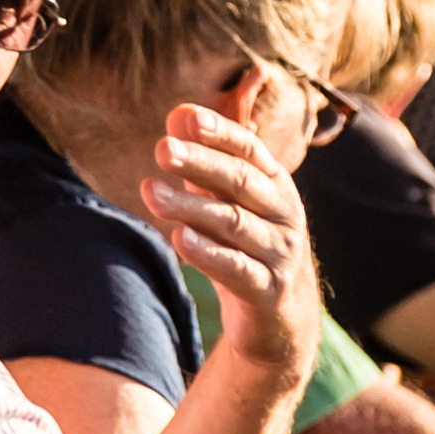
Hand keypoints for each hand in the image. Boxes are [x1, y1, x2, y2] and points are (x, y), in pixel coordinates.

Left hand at [149, 106, 313, 377]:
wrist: (282, 320)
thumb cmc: (247, 248)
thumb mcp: (229, 204)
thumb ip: (204, 165)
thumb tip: (177, 113)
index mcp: (276, 186)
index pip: (249, 150)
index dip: (219, 132)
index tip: (184, 116)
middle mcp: (284, 214)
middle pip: (241, 181)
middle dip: (201, 162)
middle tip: (161, 148)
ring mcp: (280, 253)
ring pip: (235, 223)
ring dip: (191, 206)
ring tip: (150, 192)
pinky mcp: (269, 290)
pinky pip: (237, 269)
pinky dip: (208, 253)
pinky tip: (178, 238)